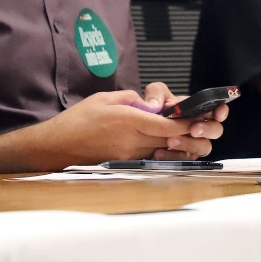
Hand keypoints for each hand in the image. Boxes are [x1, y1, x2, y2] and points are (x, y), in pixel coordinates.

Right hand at [34, 90, 220, 165]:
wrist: (57, 147)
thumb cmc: (77, 120)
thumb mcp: (104, 98)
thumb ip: (131, 98)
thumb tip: (151, 104)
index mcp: (129, 120)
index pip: (167, 124)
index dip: (187, 121)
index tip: (199, 116)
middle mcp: (132, 141)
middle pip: (170, 139)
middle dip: (189, 133)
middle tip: (203, 125)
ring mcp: (129, 155)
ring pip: (163, 150)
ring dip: (178, 144)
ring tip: (190, 135)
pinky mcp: (125, 163)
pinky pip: (150, 157)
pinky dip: (162, 151)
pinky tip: (167, 145)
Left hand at [142, 82, 228, 159]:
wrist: (142, 128)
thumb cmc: (155, 109)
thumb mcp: (154, 94)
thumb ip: (156, 93)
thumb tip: (156, 105)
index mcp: (199, 110)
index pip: (217, 111)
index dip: (221, 112)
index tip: (218, 113)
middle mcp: (201, 128)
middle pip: (216, 130)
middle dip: (207, 129)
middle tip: (193, 129)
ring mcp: (194, 144)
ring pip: (203, 147)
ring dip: (189, 144)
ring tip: (171, 141)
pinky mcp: (183, 158)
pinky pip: (185, 161)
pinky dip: (173, 157)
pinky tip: (158, 153)